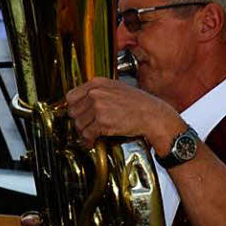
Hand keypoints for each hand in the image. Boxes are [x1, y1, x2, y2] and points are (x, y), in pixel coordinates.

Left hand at [66, 77, 181, 149]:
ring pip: (78, 124)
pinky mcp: (103, 122)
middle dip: (79, 121)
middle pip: (73, 111)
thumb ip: (98, 92)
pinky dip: (88, 140)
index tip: (77, 114)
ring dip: (84, 131)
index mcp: (97, 83)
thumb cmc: (138, 103)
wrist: (154, 115)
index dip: (74, 108)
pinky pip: (87, 133)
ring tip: (90, 134)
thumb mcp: (115, 88)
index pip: (71, 96)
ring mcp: (98, 107)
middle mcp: (95, 93)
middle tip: (86, 126)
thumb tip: (81, 102)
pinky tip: (92, 141)